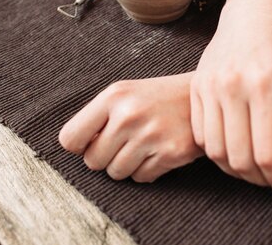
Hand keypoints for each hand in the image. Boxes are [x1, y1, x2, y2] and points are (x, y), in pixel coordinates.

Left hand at [58, 73, 202, 182]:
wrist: (201, 98)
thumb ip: (97, 117)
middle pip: (93, 161)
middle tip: (123, 142)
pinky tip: (158, 151)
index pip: (70, 138)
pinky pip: (141, 178)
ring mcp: (151, 135)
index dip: (79, 145)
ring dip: (127, 165)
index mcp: (114, 96)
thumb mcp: (125, 94)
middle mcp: (130, 115)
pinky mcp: (170, 152)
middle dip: (105, 156)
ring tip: (142, 145)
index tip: (92, 141)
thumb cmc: (155, 98)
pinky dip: (148, 170)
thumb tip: (75, 150)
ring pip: (116, 173)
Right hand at [190, 0, 271, 197]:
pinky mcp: (195, 87)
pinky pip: (200, 135)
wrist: (251, 14)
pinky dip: (217, 152)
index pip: (268, 153)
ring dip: (236, 170)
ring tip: (254, 168)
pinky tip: (235, 148)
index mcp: (265, 86)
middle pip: (239, 158)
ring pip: (215, 152)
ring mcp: (209, 86)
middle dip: (258, 179)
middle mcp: (232, 87)